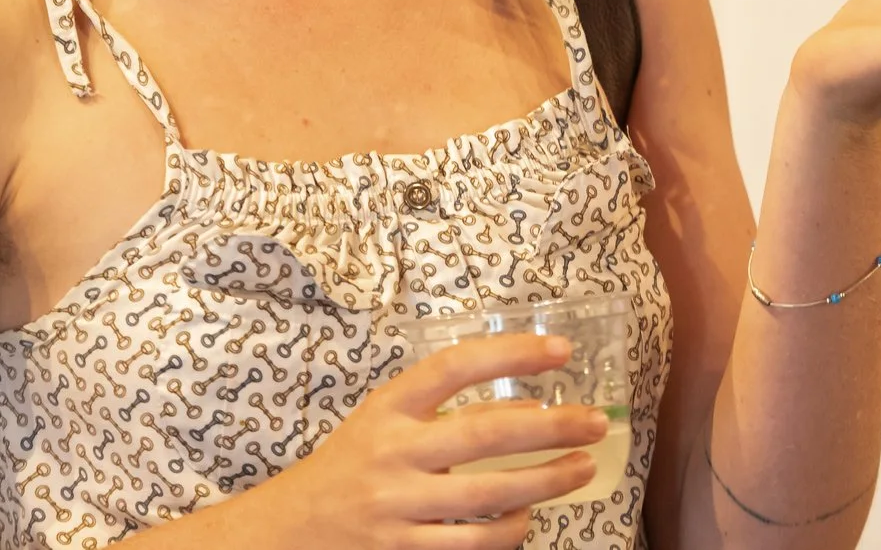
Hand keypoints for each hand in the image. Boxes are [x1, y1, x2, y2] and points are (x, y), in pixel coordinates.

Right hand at [249, 333, 612, 548]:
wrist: (285, 532)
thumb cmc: (348, 470)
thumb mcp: (385, 426)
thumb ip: (446, 414)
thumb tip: (530, 409)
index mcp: (387, 409)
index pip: (453, 368)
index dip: (510, 354)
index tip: (560, 351)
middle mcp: (392, 453)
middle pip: (484, 433)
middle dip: (551, 427)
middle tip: (595, 422)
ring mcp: (397, 507)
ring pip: (489, 496)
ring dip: (546, 481)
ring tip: (582, 467)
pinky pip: (473, 546)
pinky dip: (510, 531)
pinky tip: (529, 517)